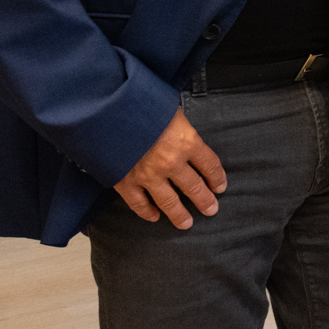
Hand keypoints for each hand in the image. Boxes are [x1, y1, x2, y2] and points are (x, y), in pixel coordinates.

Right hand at [115, 109, 226, 227]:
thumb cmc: (143, 105)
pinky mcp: (127, 183)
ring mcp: (149, 175)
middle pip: (194, 188)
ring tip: (187, 223)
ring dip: (180, 215)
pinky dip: (148, 213)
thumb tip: (185, 134)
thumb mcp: (171, 110)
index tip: (220, 187)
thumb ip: (181, 127)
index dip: (217, 178)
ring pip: (170, 203)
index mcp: (187, 142)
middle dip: (205, 201)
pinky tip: (154, 216)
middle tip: (211, 209)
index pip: (210, 165)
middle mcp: (171, 163)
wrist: (108, 111)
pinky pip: (140, 204)